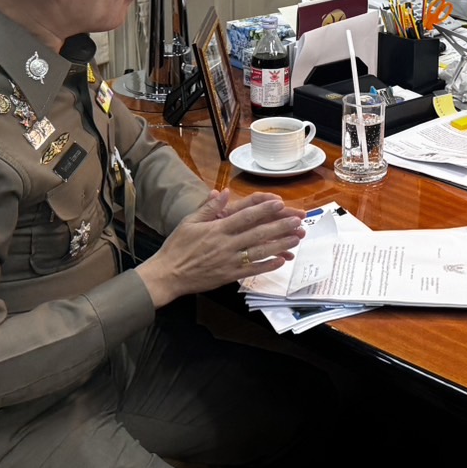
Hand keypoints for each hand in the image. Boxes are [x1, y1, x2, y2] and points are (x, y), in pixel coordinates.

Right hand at [136, 189, 305, 307]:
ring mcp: (229, 261)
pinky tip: (281, 260)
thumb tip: (224, 192)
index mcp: (217, 229)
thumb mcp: (189, 222)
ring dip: (280, 245)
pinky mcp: (229, 275)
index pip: (245, 217)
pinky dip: (268, 266)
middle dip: (280, 226)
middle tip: (298, 220)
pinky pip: (252, 270)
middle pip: (258, 234)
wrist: (168, 275)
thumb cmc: (177, 247)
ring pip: (259, 252)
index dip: (264, 210)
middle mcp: (226, 245)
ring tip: (296, 238)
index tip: (280, 203)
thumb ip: (209, 207)